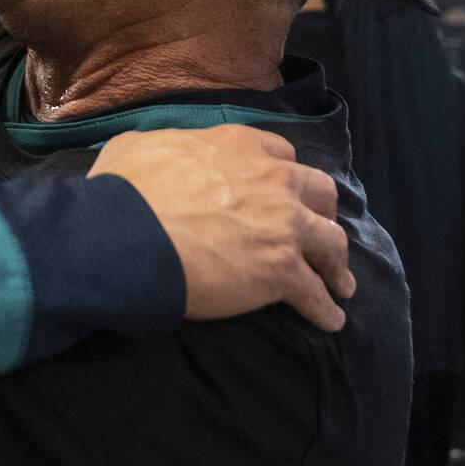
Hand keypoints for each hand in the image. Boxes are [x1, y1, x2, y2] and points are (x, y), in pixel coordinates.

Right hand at [89, 125, 354, 332]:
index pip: (281, 153)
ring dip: (337, 264)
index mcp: (239, 145)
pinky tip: (331, 320)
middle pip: (320, 193)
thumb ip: (164, 145)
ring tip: (339, 282)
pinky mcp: (282, 271)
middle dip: (322, 211)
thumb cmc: (125, 190)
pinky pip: (316, 295)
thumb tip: (155, 155)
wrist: (127, 235)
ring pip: (333, 243)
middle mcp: (272, 180)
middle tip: (316, 230)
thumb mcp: (137, 145)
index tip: (280, 190)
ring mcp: (283, 226)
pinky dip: (326, 309)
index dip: (283, 173)